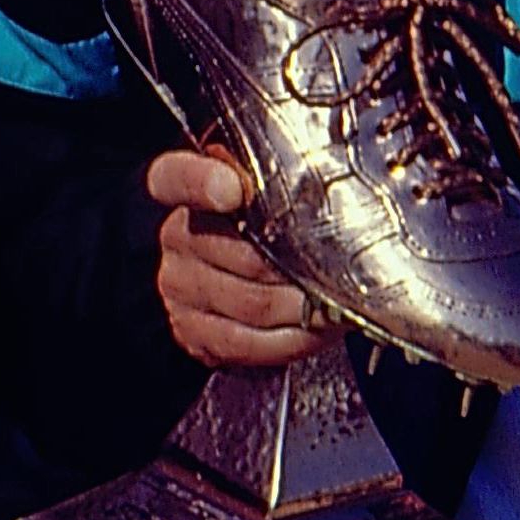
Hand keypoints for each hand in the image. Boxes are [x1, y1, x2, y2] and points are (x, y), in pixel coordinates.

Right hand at [151, 150, 339, 368]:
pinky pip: (247, 343)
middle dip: (300, 266)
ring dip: (305, 306)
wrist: (239, 277)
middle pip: (243, 254)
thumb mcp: (270, 187)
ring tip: (339, 300)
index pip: (176, 177)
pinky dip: (292, 339)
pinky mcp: (193, 333)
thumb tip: (337, 187)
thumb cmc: (266, 224)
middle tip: (343, 267)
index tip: (233, 190)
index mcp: (185, 187)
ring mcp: (180, 288)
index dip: (202, 182)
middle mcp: (176, 237)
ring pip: (252, 303)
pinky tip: (317, 328)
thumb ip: (285, 180)